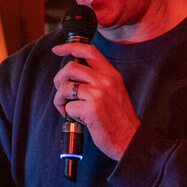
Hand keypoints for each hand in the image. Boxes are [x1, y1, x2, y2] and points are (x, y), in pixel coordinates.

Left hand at [52, 41, 139, 160]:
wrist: (129, 139)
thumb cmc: (119, 118)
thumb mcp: (114, 91)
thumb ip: (98, 78)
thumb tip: (73, 72)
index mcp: (111, 74)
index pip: (89, 51)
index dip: (70, 47)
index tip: (58, 50)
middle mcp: (105, 81)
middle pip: (71, 67)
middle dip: (59, 79)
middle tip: (61, 91)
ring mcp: (98, 94)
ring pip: (65, 87)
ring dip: (60, 99)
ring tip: (67, 108)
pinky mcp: (91, 109)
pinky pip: (68, 106)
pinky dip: (68, 113)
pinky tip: (78, 119)